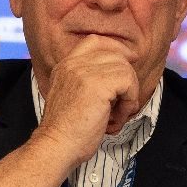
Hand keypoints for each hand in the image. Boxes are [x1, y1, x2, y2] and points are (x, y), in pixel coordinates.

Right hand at [35, 35, 139, 164]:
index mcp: (65, 66)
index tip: (128, 62)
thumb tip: (118, 78)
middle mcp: (73, 64)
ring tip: (117, 114)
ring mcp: (84, 72)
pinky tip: (117, 117)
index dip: (116, 48)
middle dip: (127, 77)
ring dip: (129, 94)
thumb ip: (86, 82)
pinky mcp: (98, 84)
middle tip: (121, 103)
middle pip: (115, 54)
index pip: (95, 41)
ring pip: (125, 69)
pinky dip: (129, 101)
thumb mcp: (71, 96)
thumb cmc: (66, 131)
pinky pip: (129, 82)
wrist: (57, 145)